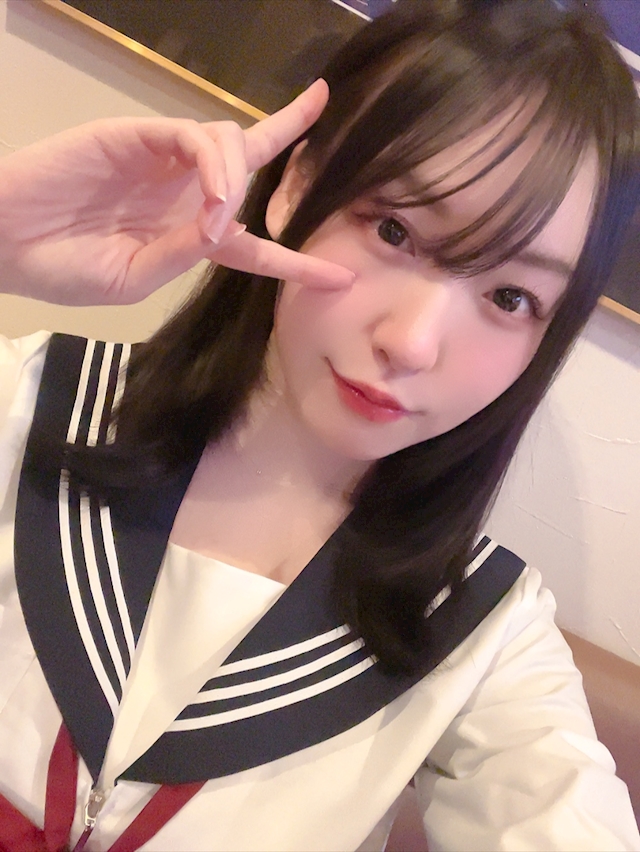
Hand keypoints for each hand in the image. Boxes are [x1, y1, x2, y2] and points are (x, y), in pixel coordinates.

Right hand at [0, 80, 352, 305]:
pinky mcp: (136, 136)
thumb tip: (230, 228)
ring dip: (236, 182)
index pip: (256, 245)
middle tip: (308, 130)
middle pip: (253, 155)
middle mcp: (186, 193)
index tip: (340, 279)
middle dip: (291, 130)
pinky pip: (191, 137)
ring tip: (217, 221)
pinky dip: (211, 166)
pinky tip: (211, 199)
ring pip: (228, 142)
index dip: (298, 262)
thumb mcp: (134, 278)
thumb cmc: (64, 269)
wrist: (6, 244)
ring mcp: (162, 161)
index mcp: (190, 237)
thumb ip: (185, 254)